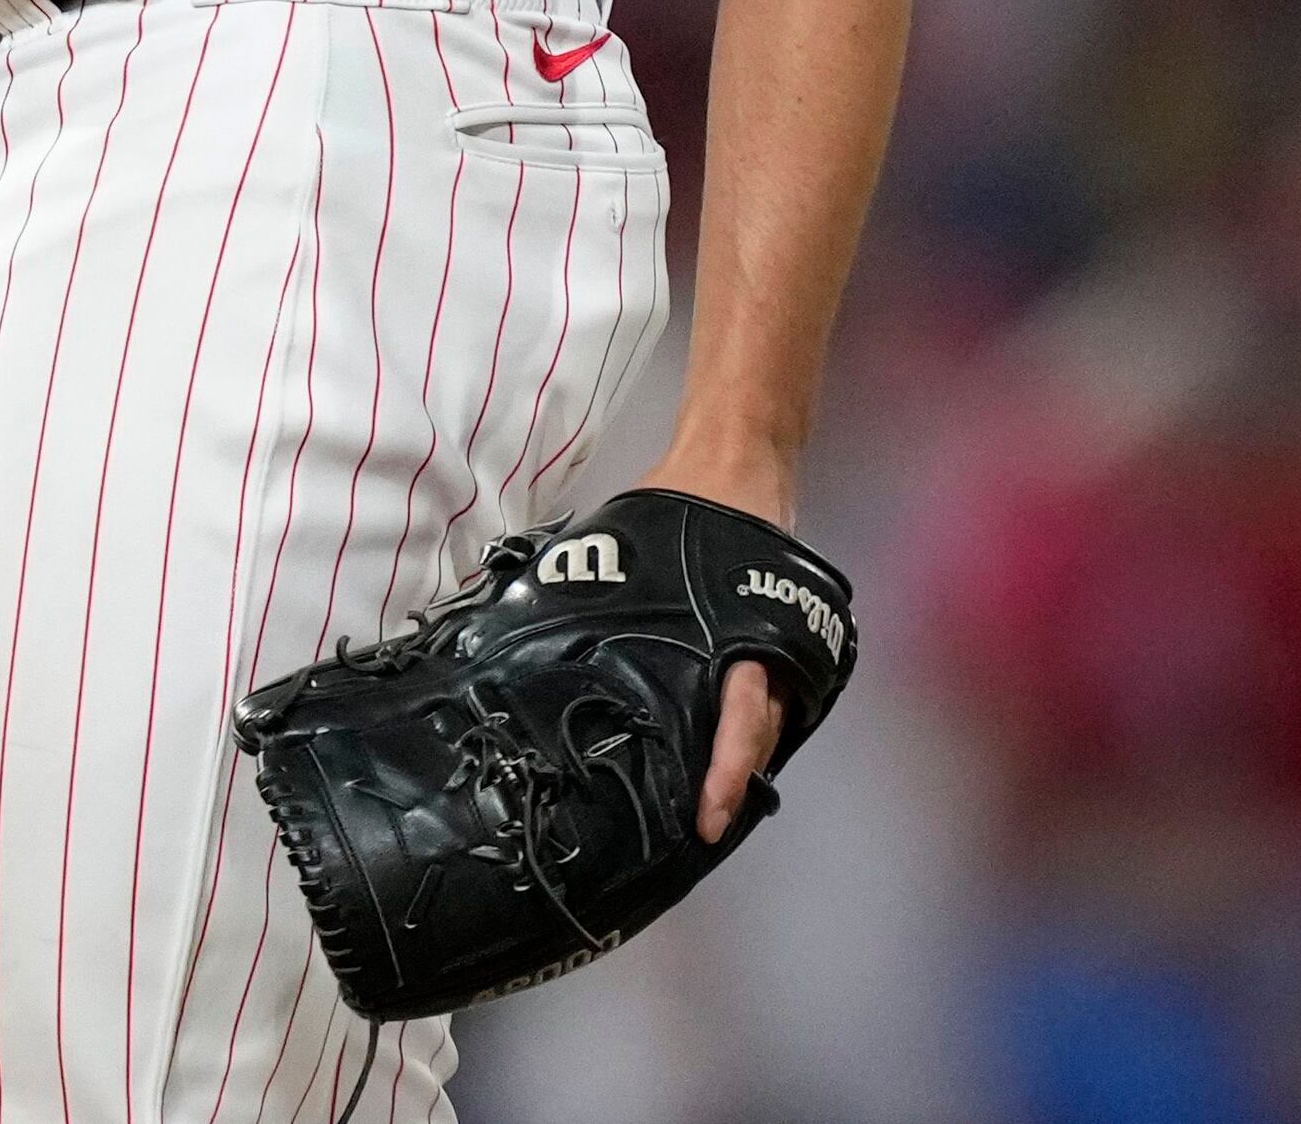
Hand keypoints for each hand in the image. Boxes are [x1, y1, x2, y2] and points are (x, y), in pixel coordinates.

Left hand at [623, 441, 799, 843]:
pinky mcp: (774, 647)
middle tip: (686, 835)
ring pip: (761, 725)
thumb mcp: (631, 545)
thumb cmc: (681, 509)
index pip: (742, 717)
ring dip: (731, 764)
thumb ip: (597, 588)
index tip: (705, 819)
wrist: (737, 465)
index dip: (724, 772)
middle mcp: (769, 650)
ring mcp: (780, 650)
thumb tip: (521, 613)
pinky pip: (757, 700)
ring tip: (693, 813)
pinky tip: (703, 757)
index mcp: (741, 632)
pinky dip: (735, 732)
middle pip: (755, 736)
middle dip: (724, 785)